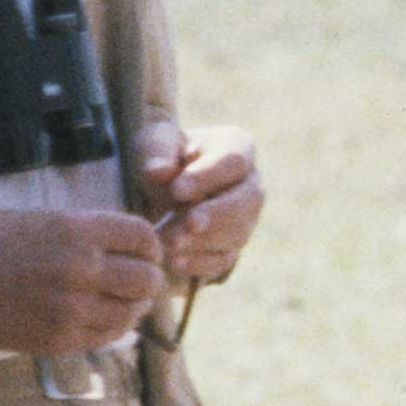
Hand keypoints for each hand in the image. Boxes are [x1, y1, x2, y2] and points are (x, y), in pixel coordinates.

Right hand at [0, 206, 165, 355]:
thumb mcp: (35, 218)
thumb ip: (80, 232)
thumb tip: (120, 246)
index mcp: (74, 230)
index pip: (140, 236)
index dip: (149, 244)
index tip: (146, 250)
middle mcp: (79, 268)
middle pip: (146, 278)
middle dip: (148, 276)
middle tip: (140, 277)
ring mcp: (70, 309)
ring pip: (131, 311)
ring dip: (133, 305)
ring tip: (122, 300)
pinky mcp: (58, 340)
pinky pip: (107, 336)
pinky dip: (114, 326)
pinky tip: (103, 317)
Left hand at [135, 118, 263, 289]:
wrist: (161, 184)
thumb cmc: (162, 154)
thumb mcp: (154, 142)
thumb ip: (158, 152)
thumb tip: (159, 171)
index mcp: (238, 147)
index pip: (234, 161)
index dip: (208, 177)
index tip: (177, 190)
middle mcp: (251, 183)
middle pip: (248, 200)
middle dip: (217, 214)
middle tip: (188, 224)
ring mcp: (246, 219)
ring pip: (238, 233)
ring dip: (204, 241)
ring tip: (168, 242)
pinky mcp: (232, 247)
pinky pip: (224, 259)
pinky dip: (200, 263)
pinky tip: (174, 262)